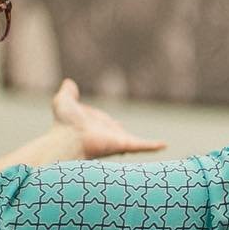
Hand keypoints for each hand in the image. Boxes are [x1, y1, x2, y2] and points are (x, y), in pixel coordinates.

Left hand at [50, 78, 165, 159]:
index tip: (110, 124)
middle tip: (132, 140)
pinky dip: (154, 145)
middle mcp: (107, 134)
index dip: (106, 122)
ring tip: (159, 147)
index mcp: (95, 124)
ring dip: (146, 146)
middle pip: (120, 134)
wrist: (69, 136)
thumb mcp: (64, 101)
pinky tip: (164, 145)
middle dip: (123, 136)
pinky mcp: (124, 144)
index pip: (104, 122)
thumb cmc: (64, 123)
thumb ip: (68, 92)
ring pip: (134, 142)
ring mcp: (117, 140)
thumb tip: (69, 82)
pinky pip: (143, 145)